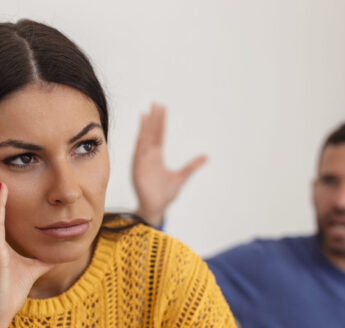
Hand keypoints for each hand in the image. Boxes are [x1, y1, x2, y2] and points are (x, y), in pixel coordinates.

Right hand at [132, 103, 206, 226]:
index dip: (161, 122)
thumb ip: (192, 166)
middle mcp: (149, 156)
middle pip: (151, 133)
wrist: (156, 207)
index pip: (159, 135)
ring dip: (145, 128)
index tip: (162, 108)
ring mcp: (142, 162)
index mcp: (157, 156)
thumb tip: (206, 157)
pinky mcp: (138, 169)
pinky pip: (139, 154)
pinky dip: (140, 143)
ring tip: (146, 113)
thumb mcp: (182, 176)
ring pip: (144, 140)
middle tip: (155, 103)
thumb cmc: (166, 194)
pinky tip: (142, 133)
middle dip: (153, 119)